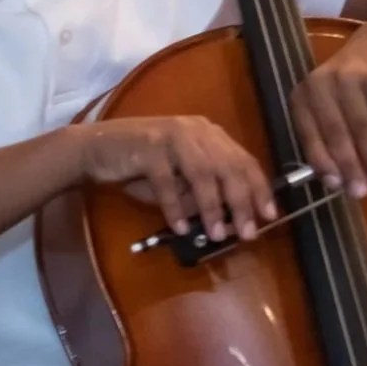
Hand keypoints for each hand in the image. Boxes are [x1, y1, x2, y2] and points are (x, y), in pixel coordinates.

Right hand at [71, 117, 275, 241]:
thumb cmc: (142, 166)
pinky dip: (175, 206)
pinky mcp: (149, 147)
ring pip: (202, 173)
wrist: (97, 148)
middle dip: (241, 201)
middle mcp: (196, 131)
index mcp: (209, 135)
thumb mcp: (178, 182)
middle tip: (247, 231)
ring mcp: (173, 136)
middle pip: (228, 166)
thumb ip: (200, 195)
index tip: (269, 214)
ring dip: (211, 207)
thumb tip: (228, 221)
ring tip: (215, 234)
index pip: (244, 160)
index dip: (259, 188)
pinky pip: (167, 181)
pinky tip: (179, 226)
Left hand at [290, 18, 366, 198]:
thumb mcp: (329, 101)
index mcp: (303, 95)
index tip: (336, 188)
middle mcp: (322, 84)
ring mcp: (351, 79)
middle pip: (337, 134)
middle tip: (362, 193)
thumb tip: (336, 181)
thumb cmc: (350, 82)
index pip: (310, 135)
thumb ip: (327, 135)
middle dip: (351, 168)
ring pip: (363, 128)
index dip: (323, 163)